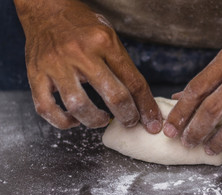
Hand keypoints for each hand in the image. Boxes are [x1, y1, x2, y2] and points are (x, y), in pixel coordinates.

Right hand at [14, 0, 161, 131]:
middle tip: (130, 121)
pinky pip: (46, 108)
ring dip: (95, 121)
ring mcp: (56, 65)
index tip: (152, 123)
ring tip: (102, 120)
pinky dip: (62, 121)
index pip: (133, 81)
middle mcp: (81, 53)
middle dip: (128, 116)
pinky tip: (73, 119)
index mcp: (104, 42)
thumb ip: (122, 66)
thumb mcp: (109, 37)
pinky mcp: (36, 74)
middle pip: (113, 95)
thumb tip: (139, 100)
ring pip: (79, 106)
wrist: (45, 9)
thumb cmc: (81, 25)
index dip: (146, 107)